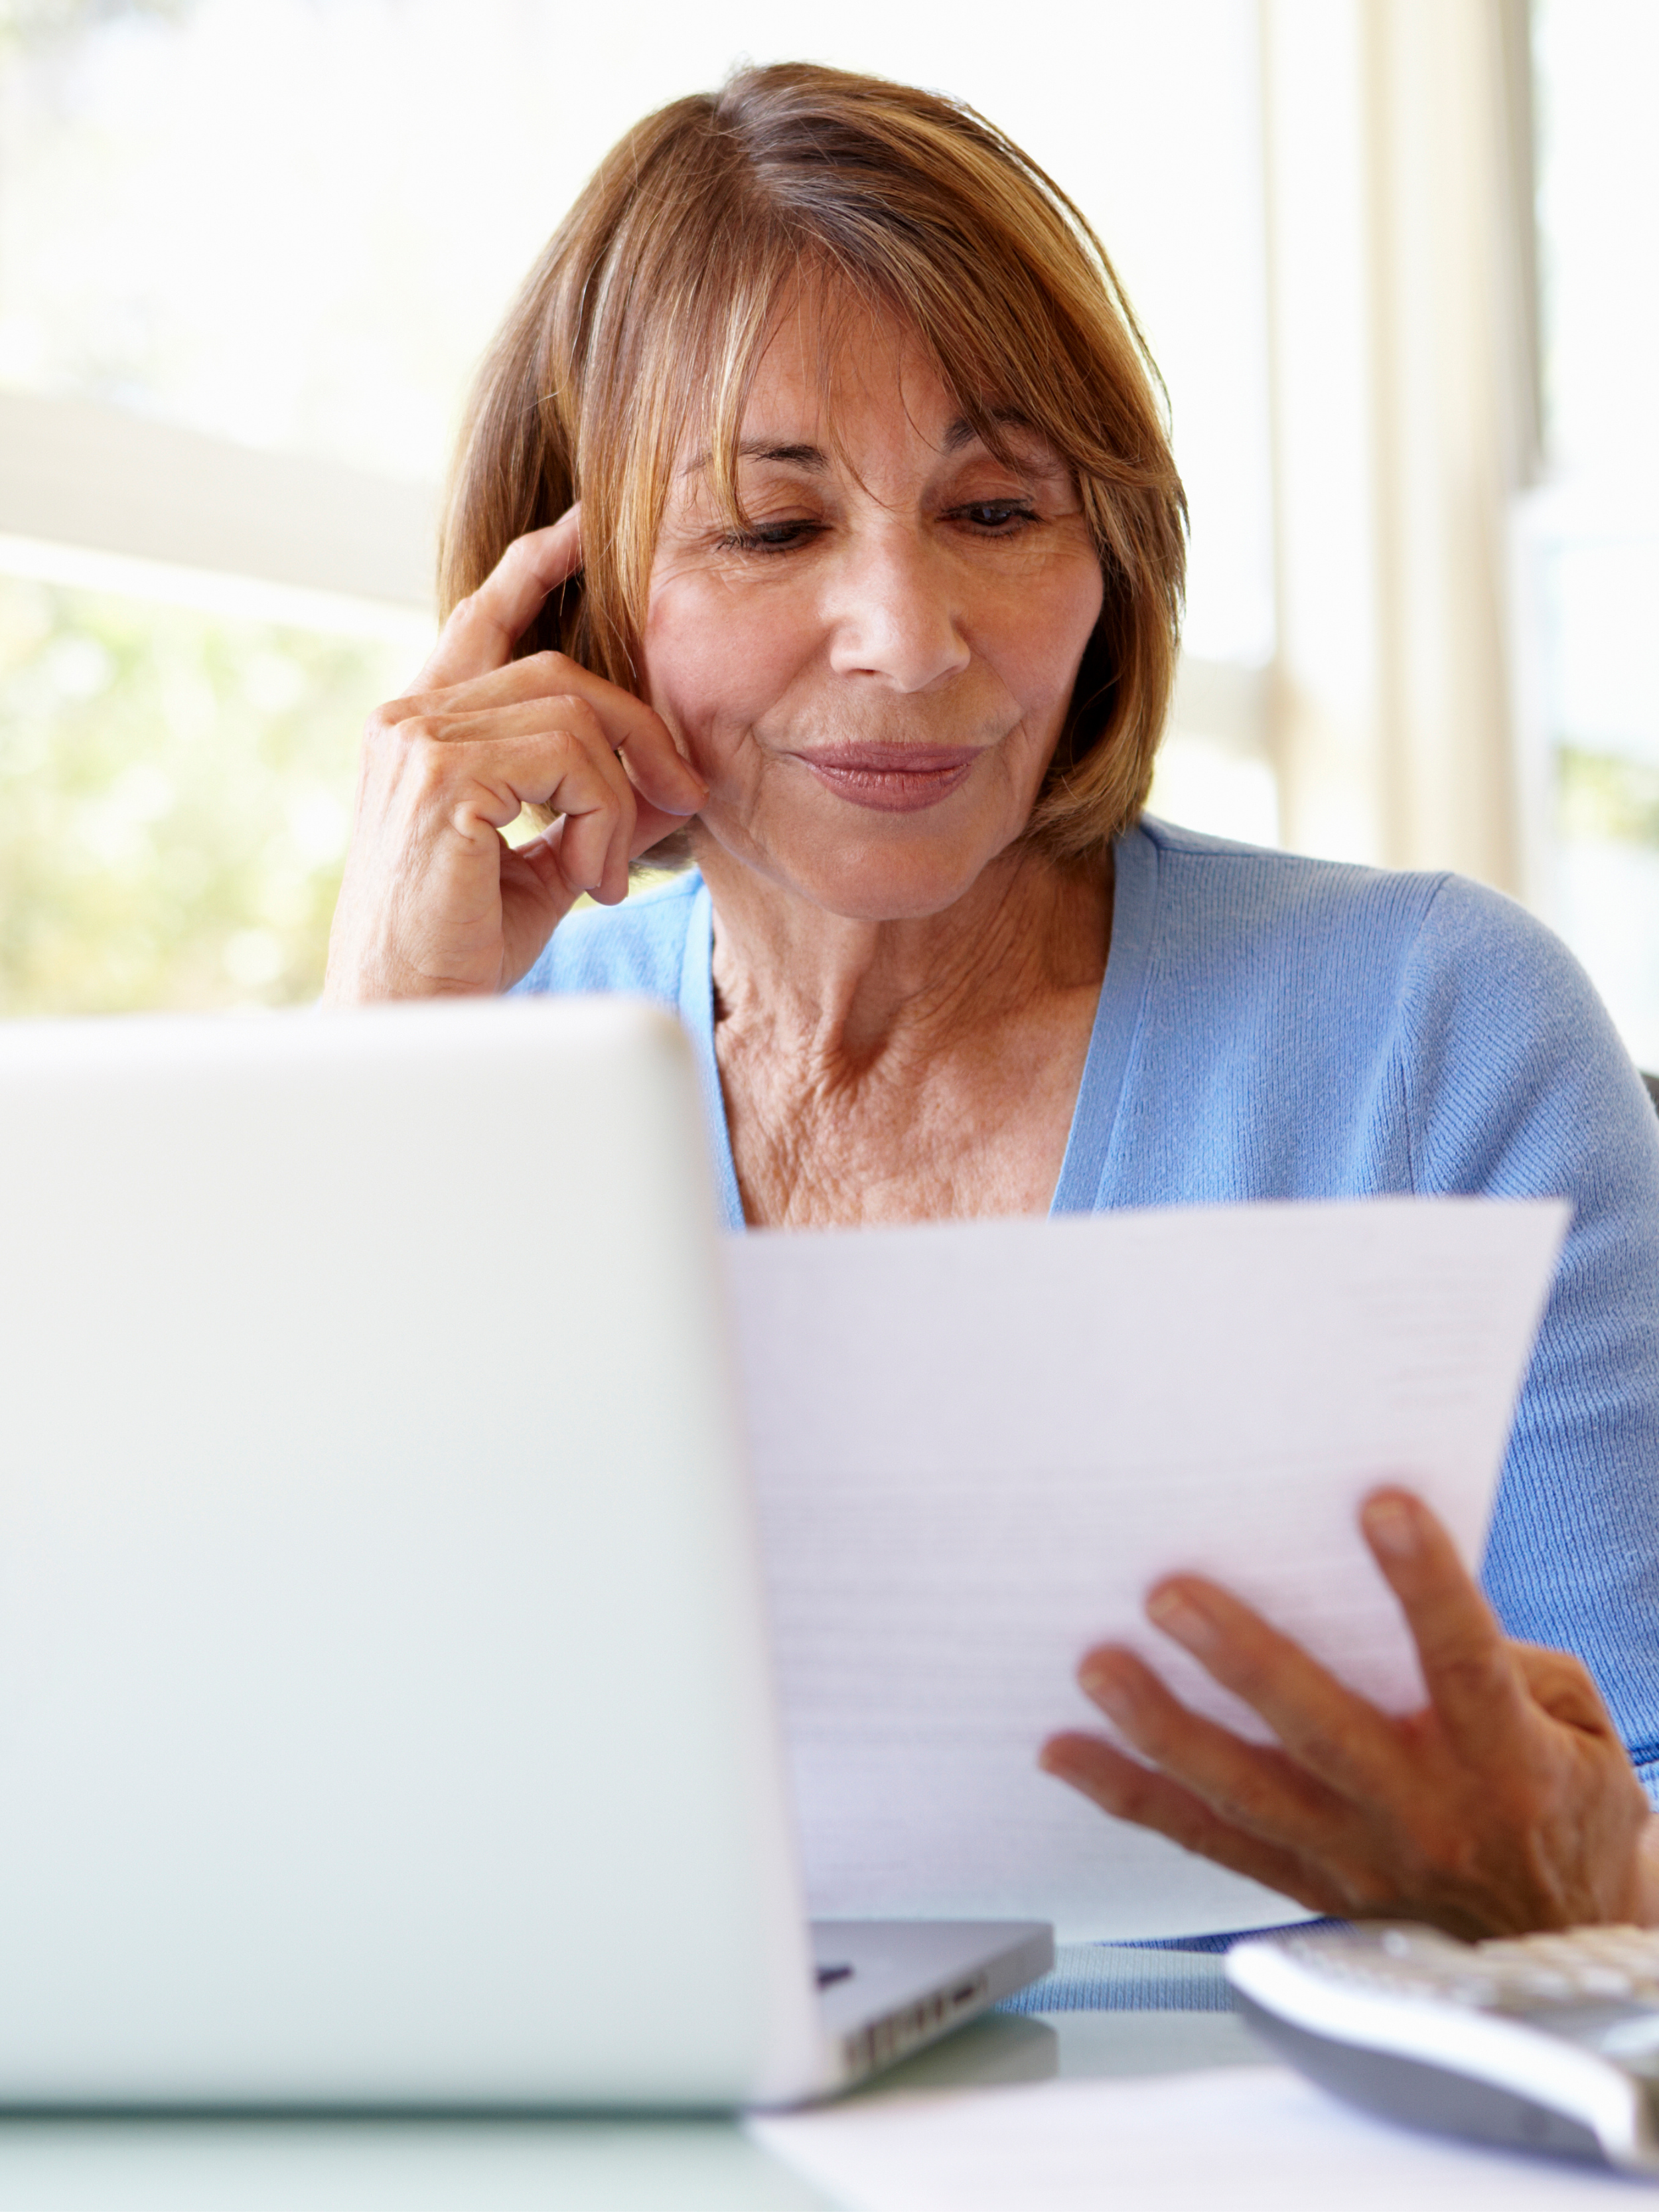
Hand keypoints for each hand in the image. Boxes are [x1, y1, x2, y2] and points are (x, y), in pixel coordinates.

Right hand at [324, 509, 706, 1000]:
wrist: (407, 1019)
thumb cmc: (462, 951)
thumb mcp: (542, 865)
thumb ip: (591, 809)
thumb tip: (668, 778)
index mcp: (420, 730)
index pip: (481, 623)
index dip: (533, 570)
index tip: (583, 531)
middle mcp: (406, 719)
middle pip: (559, 673)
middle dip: (639, 728)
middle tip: (683, 797)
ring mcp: (416, 743)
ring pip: (571, 715)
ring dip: (618, 797)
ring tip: (609, 872)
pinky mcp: (437, 780)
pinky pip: (566, 761)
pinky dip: (601, 820)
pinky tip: (591, 880)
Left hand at [1039, 1487, 1658, 1937]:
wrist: (1554, 1940)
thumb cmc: (1559, 1801)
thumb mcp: (1576, 1725)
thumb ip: (1505, 1662)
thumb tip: (1399, 1602)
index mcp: (1503, 1760)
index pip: (1464, 1664)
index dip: (1426, 1587)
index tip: (1382, 1505)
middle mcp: (1422, 1812)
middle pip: (1323, 1734)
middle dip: (1243, 1660)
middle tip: (1169, 1593)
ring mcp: (1354, 1855)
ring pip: (1245, 1791)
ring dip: (1163, 1728)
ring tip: (1097, 1666)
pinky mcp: (1304, 1882)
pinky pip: (1204, 1839)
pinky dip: (1130, 1795)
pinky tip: (1067, 1750)